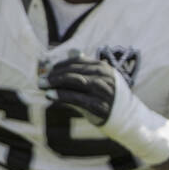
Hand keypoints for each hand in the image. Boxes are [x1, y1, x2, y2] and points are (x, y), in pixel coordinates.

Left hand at [41, 54, 168, 165]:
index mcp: (104, 68)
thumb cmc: (110, 97)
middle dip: (54, 74)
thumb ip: (86, 66)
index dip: (60, 65)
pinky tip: (49, 95)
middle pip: (74, 71)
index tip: (47, 69)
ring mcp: (102, 91)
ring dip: (55, 82)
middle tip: (40, 78)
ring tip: (41, 85)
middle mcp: (104, 77)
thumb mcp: (101, 79)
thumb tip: (71, 51)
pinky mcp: (99, 105)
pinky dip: (61, 95)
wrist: (128, 118)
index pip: (78, 62)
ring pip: (74, 82)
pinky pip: (76, 98)